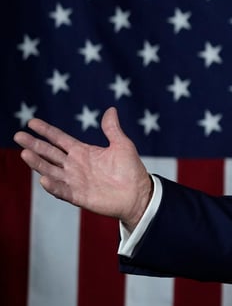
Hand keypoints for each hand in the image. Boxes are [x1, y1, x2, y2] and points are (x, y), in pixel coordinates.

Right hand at [13, 107, 151, 229]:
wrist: (139, 194)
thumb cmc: (131, 169)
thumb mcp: (122, 145)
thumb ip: (112, 129)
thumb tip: (111, 109)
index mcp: (83, 152)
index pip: (59, 139)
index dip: (46, 131)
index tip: (31, 122)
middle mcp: (75, 165)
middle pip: (50, 153)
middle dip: (34, 145)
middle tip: (18, 136)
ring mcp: (75, 181)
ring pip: (51, 170)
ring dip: (38, 164)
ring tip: (24, 153)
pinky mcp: (79, 196)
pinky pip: (62, 190)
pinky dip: (53, 186)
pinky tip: (44, 179)